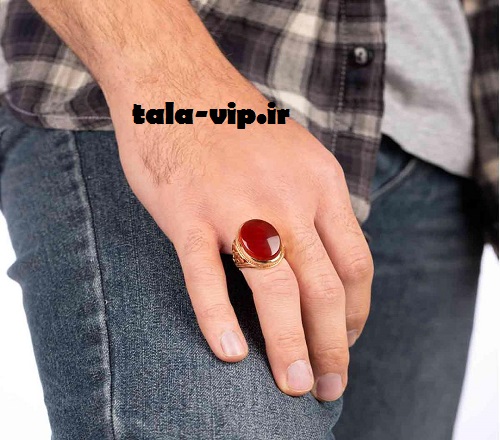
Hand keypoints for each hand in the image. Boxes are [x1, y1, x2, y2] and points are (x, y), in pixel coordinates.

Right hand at [106, 71, 373, 401]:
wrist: (179, 82)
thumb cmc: (236, 126)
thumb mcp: (298, 155)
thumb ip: (316, 205)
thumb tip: (327, 259)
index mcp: (320, 183)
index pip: (356, 264)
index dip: (357, 313)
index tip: (347, 339)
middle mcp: (286, 198)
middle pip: (326, 286)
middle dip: (335, 345)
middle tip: (331, 385)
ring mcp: (237, 206)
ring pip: (274, 290)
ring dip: (290, 345)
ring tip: (296, 386)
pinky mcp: (188, 214)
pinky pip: (205, 276)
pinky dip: (217, 319)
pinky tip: (229, 354)